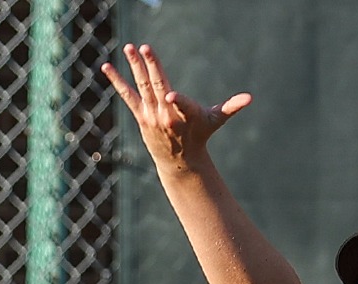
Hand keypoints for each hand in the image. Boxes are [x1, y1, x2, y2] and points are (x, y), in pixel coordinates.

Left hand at [101, 44, 250, 172]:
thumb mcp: (215, 121)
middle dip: (151, 66)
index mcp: (185, 115)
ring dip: (134, 66)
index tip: (170, 95)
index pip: (181, 105)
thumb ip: (231, 107)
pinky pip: (128, 95)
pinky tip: (107, 67)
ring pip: (142, 86)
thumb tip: (250, 98)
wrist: (179, 160)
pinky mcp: (140, 116)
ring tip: (129, 47)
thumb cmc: (199, 135)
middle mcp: (166, 114)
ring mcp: (151, 114)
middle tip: (143, 47)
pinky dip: (117, 80)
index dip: (177, 101)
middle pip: (157, 86)